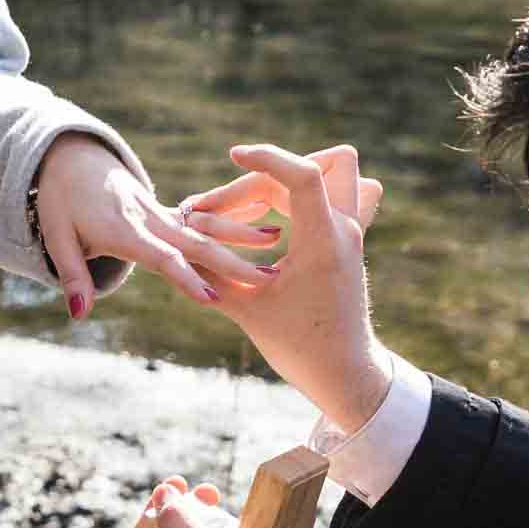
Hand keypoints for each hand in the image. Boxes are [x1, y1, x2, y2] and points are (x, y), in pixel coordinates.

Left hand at [33, 133, 270, 317]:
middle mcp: (148, 219)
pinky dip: (233, 218)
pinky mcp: (166, 210)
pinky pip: (202, 216)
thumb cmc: (60, 203)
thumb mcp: (56, 238)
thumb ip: (72, 277)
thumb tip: (79, 314)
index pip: (160, 258)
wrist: (71, 159)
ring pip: (206, 226)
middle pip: (195, 243)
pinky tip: (266, 214)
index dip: (185, 277)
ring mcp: (160, 212)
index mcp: (123, 230)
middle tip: (267, 276)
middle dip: (231, 260)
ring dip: (241, 234)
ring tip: (278, 241)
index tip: (213, 297)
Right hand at [181, 144, 392, 431]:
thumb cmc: (297, 347)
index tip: (234, 155)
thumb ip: (209, 270)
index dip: (266, 157)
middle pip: (309, 168)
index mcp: (322, 243)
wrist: (344, 372)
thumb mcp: (245, 308)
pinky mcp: (351, 239)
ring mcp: (353, 232)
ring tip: (254, 201)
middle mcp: (344, 230)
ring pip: (336, 170)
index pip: (303, 174)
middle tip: (229, 207)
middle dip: (263, 176)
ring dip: (294, 173)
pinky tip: (277, 211)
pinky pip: (343, 191)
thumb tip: (175, 236)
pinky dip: (309, 188)